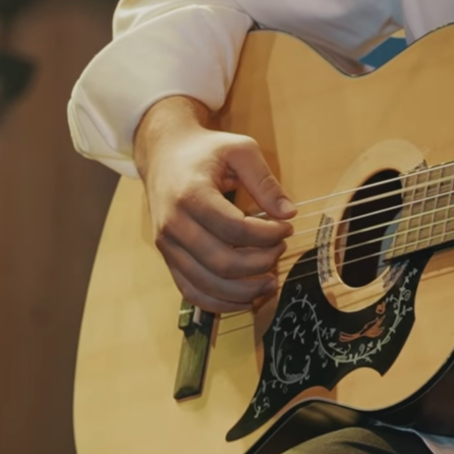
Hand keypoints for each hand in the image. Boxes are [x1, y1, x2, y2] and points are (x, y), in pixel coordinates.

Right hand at [133, 97, 295, 314]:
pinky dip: (220, 303)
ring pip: (207, 285)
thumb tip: (289, 213)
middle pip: (221, 262)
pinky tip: (246, 298)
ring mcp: (167, 245)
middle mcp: (174, 224)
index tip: (287, 227)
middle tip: (281, 250)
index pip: (235, 228)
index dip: (267, 235)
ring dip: (244, 290)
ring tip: (270, 280)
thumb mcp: (240, 150)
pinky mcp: (168, 258)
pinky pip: (191, 292)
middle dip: (260, 263)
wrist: (164, 155)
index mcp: (191, 195)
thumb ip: (265, 181)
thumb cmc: (204, 151)